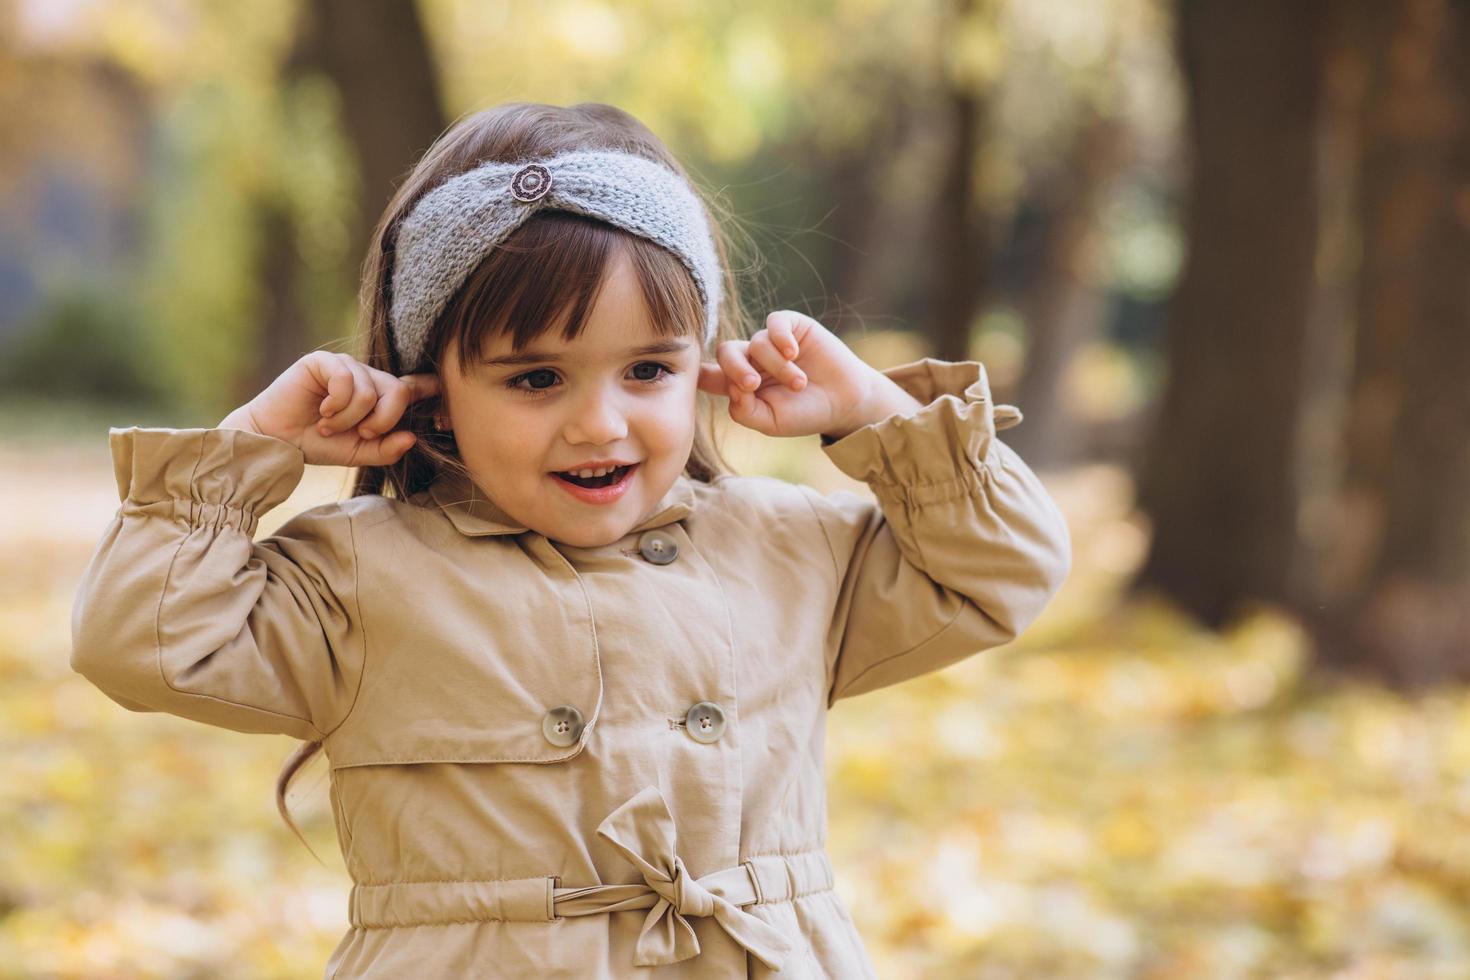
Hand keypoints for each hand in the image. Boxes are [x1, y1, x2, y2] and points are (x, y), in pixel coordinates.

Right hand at [217, 351, 441, 466]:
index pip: (415, 386)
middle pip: (399, 392)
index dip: (433, 388)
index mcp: (381, 397)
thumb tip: (412, 437)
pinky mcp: (325, 361)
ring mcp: (347, 366)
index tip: (448, 396)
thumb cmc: (319, 444)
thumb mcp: (359, 453)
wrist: (278, 440)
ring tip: (329, 425)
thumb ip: (386, 448)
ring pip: (371, 391)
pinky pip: (347, 380)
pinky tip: (322, 411)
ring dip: (350, 418)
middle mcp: (368, 377)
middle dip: (382, 421)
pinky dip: (337, 405)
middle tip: (360, 433)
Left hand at [697, 312, 878, 438]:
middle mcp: (752, 359)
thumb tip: (730, 388)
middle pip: (726, 352)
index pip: (710, 374)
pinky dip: (780, 338)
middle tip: (753, 385)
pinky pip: (774, 323)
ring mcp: (771, 342)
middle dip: (735, 369)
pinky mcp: (792, 326)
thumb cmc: (805, 414)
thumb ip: (744, 411)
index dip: (696, 373)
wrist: (844, 402)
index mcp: (741, 384)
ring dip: (777, 367)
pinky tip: (793, 353)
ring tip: (799, 384)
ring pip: (757, 344)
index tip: (687, 373)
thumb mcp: (771, 422)